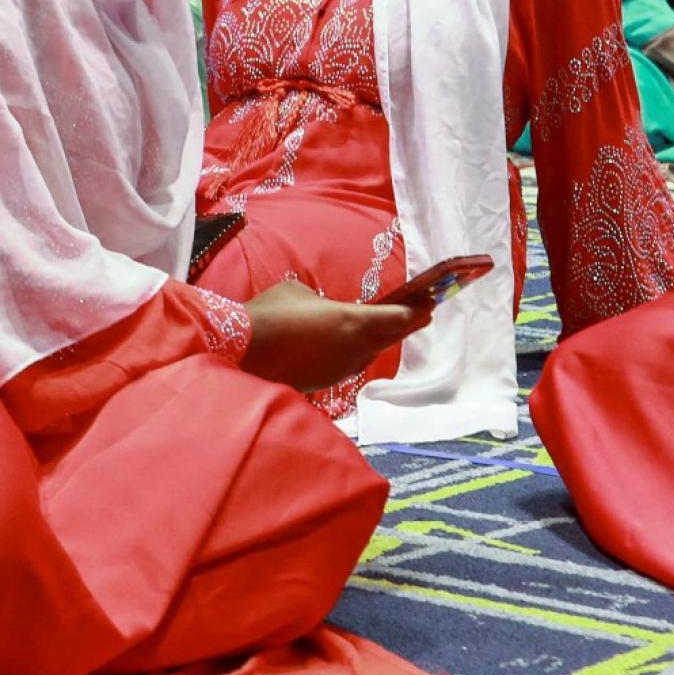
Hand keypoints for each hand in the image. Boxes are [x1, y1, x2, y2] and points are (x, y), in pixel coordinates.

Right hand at [240, 281, 431, 392]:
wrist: (242, 352)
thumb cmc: (271, 313)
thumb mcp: (299, 293)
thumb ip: (322, 303)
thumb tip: (325, 311)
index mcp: (352, 320)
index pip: (397, 317)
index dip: (416, 310)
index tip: (431, 304)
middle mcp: (354, 347)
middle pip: (391, 336)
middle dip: (409, 324)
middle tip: (425, 313)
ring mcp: (341, 368)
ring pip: (370, 352)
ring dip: (382, 339)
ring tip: (390, 328)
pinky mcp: (326, 381)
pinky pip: (350, 363)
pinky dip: (356, 352)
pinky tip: (350, 345)